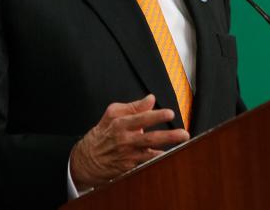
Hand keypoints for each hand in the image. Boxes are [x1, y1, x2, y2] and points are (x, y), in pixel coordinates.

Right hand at [69, 94, 189, 190]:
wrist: (85, 160)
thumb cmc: (101, 134)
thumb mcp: (112, 114)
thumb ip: (133, 106)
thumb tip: (151, 99)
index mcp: (120, 124)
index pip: (141, 118)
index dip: (156, 116)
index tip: (170, 113)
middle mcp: (125, 140)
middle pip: (150, 138)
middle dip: (168, 136)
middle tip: (184, 134)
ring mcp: (128, 156)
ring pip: (151, 154)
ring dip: (167, 151)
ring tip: (182, 148)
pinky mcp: (129, 169)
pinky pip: (146, 166)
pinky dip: (157, 164)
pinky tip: (169, 162)